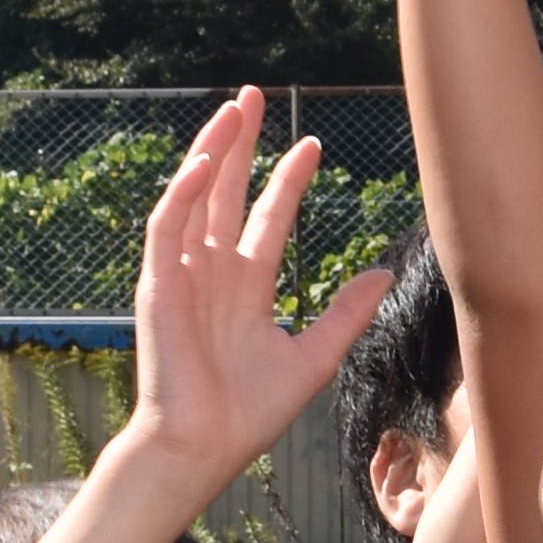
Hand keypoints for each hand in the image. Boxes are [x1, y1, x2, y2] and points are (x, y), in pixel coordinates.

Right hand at [123, 89, 395, 496]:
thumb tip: (383, 275)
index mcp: (245, 287)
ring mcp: (183, 275)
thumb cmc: (248, 414)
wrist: (203, 447)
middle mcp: (212, 273)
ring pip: (194, 197)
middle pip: (225, 192)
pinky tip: (202, 162)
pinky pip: (166, 228)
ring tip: (232, 109)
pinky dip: (181, 193)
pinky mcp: (158, 285)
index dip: (287, 180)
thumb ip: (344, 315)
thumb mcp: (313, 358)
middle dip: (240, 144)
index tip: (312, 145)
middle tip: (254, 95)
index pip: (266, 217)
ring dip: (210, 151)